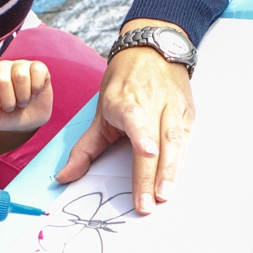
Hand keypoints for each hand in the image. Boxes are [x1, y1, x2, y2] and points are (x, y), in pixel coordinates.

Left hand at [0, 60, 52, 131]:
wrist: (29, 119)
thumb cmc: (7, 116)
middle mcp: (2, 67)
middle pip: (2, 80)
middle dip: (8, 101)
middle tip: (11, 108)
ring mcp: (20, 65)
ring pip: (20, 76)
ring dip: (23, 97)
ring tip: (22, 102)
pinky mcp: (37, 67)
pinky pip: (37, 72)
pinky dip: (36, 89)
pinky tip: (33, 94)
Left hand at [55, 21, 193, 214]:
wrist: (152, 49)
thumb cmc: (124, 82)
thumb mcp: (100, 112)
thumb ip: (85, 148)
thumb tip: (64, 177)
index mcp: (127, 101)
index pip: (136, 122)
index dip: (143, 137)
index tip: (146, 152)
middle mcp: (153, 103)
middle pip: (158, 140)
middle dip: (154, 174)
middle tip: (148, 203)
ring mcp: (173, 107)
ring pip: (176, 141)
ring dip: (172, 171)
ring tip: (165, 195)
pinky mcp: (188, 112)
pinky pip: (186, 140)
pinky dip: (180, 162)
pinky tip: (174, 181)